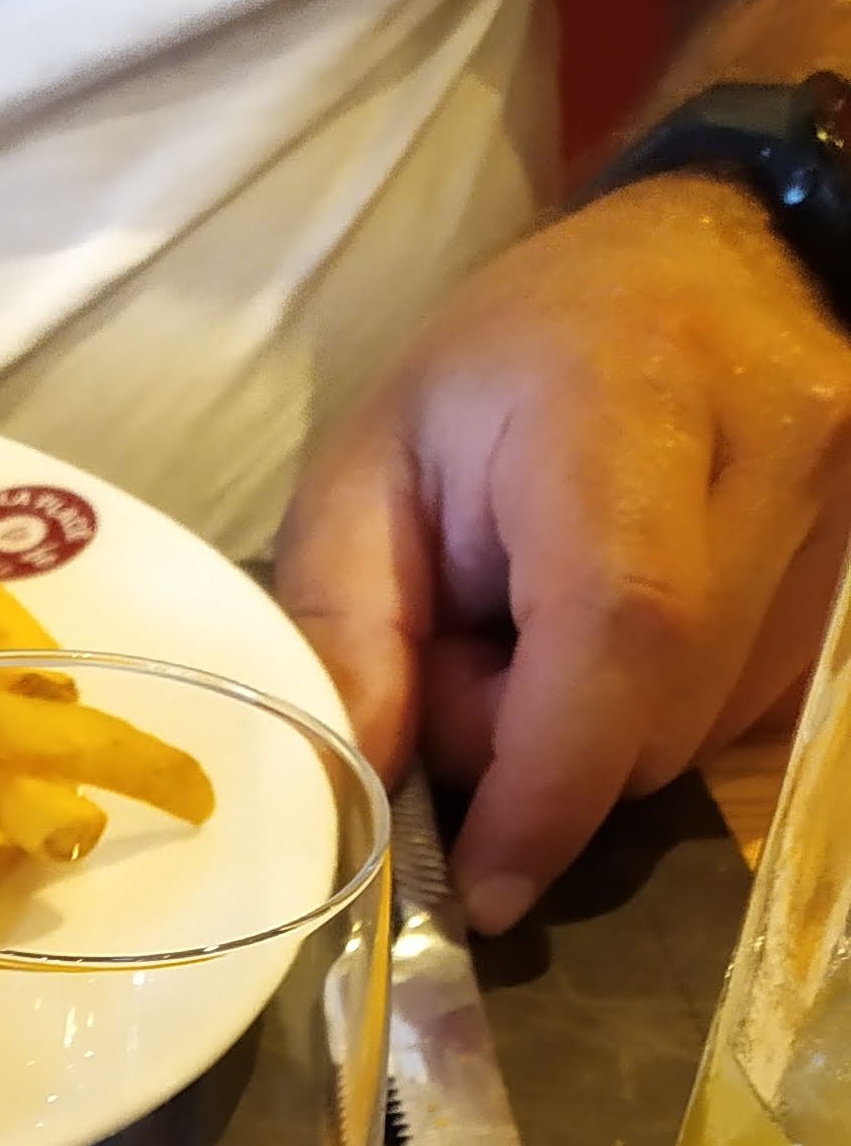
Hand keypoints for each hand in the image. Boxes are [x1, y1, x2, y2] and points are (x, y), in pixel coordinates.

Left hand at [275, 178, 850, 926]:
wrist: (716, 259)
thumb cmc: (511, 361)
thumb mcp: (377, 463)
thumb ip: (345, 627)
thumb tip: (355, 791)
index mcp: (626, 413)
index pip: (617, 634)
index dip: (545, 790)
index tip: (480, 886)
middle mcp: (769, 465)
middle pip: (652, 719)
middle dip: (542, 753)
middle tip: (474, 657)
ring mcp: (835, 526)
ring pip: (698, 734)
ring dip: (600, 734)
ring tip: (546, 625)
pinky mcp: (850, 584)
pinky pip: (739, 714)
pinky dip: (659, 712)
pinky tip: (626, 627)